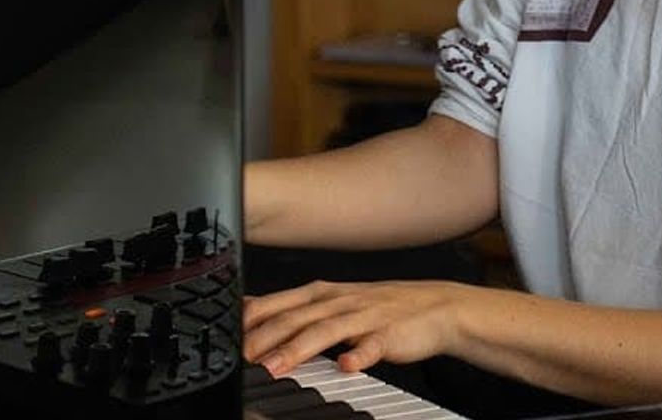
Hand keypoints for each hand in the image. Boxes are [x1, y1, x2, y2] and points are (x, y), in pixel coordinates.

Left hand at [242, 280, 478, 377]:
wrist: (437, 307)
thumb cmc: (381, 308)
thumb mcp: (334, 301)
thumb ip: (294, 308)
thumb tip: (250, 309)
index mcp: (324, 295)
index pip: (279, 305)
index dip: (251, 321)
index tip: (225, 339)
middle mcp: (340, 302)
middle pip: (297, 319)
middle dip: (266, 338)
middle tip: (241, 359)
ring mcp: (366, 317)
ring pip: (328, 331)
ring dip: (300, 349)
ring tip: (277, 367)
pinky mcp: (390, 334)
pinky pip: (373, 345)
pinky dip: (359, 355)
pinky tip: (347, 366)